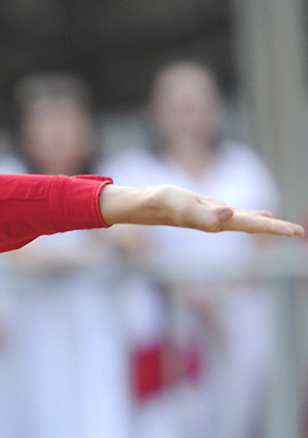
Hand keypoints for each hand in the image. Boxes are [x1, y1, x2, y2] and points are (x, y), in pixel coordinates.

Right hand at [100, 184, 303, 236]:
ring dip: (266, 224)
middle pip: (253, 226)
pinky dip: (252, 215)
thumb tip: (228, 216)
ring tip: (284, 227)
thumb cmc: (162, 204)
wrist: (144, 206)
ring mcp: (214, 218)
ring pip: (247, 221)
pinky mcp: (209, 211)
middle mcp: (218, 222)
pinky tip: (260, 214)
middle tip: (298, 232)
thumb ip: (204, 214)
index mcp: (217, 222)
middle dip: (275, 229)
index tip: (295, 233)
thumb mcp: (183, 206)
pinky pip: (237, 215)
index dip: (273, 228)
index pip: (251, 224)